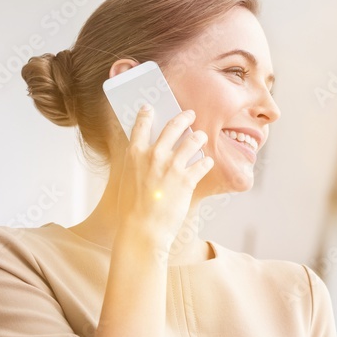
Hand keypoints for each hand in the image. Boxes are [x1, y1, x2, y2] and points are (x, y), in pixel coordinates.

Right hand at [115, 105, 213, 251]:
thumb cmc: (132, 208)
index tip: (150, 107)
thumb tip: (150, 154)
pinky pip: (203, 163)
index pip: (140, 125)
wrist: (143, 229)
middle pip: (172, 127)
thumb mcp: (129, 179)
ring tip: (201, 137)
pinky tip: (208, 163)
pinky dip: (206, 162)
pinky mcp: (187, 179)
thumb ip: (138, 164)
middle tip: (190, 114)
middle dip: (183, 118)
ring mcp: (171, 166)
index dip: (146, 114)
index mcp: (134, 153)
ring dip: (199, 137)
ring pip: (193, 141)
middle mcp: (154, 155)